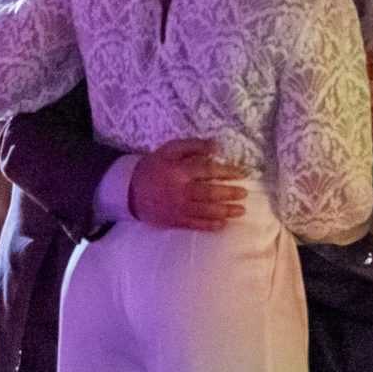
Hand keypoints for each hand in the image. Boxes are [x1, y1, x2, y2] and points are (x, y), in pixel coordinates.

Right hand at [129, 137, 247, 230]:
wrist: (128, 190)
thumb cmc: (153, 167)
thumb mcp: (169, 150)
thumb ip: (192, 146)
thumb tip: (217, 146)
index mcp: (179, 171)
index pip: (208, 170)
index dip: (227, 172)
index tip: (242, 173)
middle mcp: (180, 190)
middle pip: (210, 192)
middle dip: (229, 194)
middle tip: (244, 193)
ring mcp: (177, 207)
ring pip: (206, 210)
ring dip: (225, 211)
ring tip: (240, 210)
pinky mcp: (174, 220)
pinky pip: (195, 224)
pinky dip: (210, 225)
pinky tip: (223, 224)